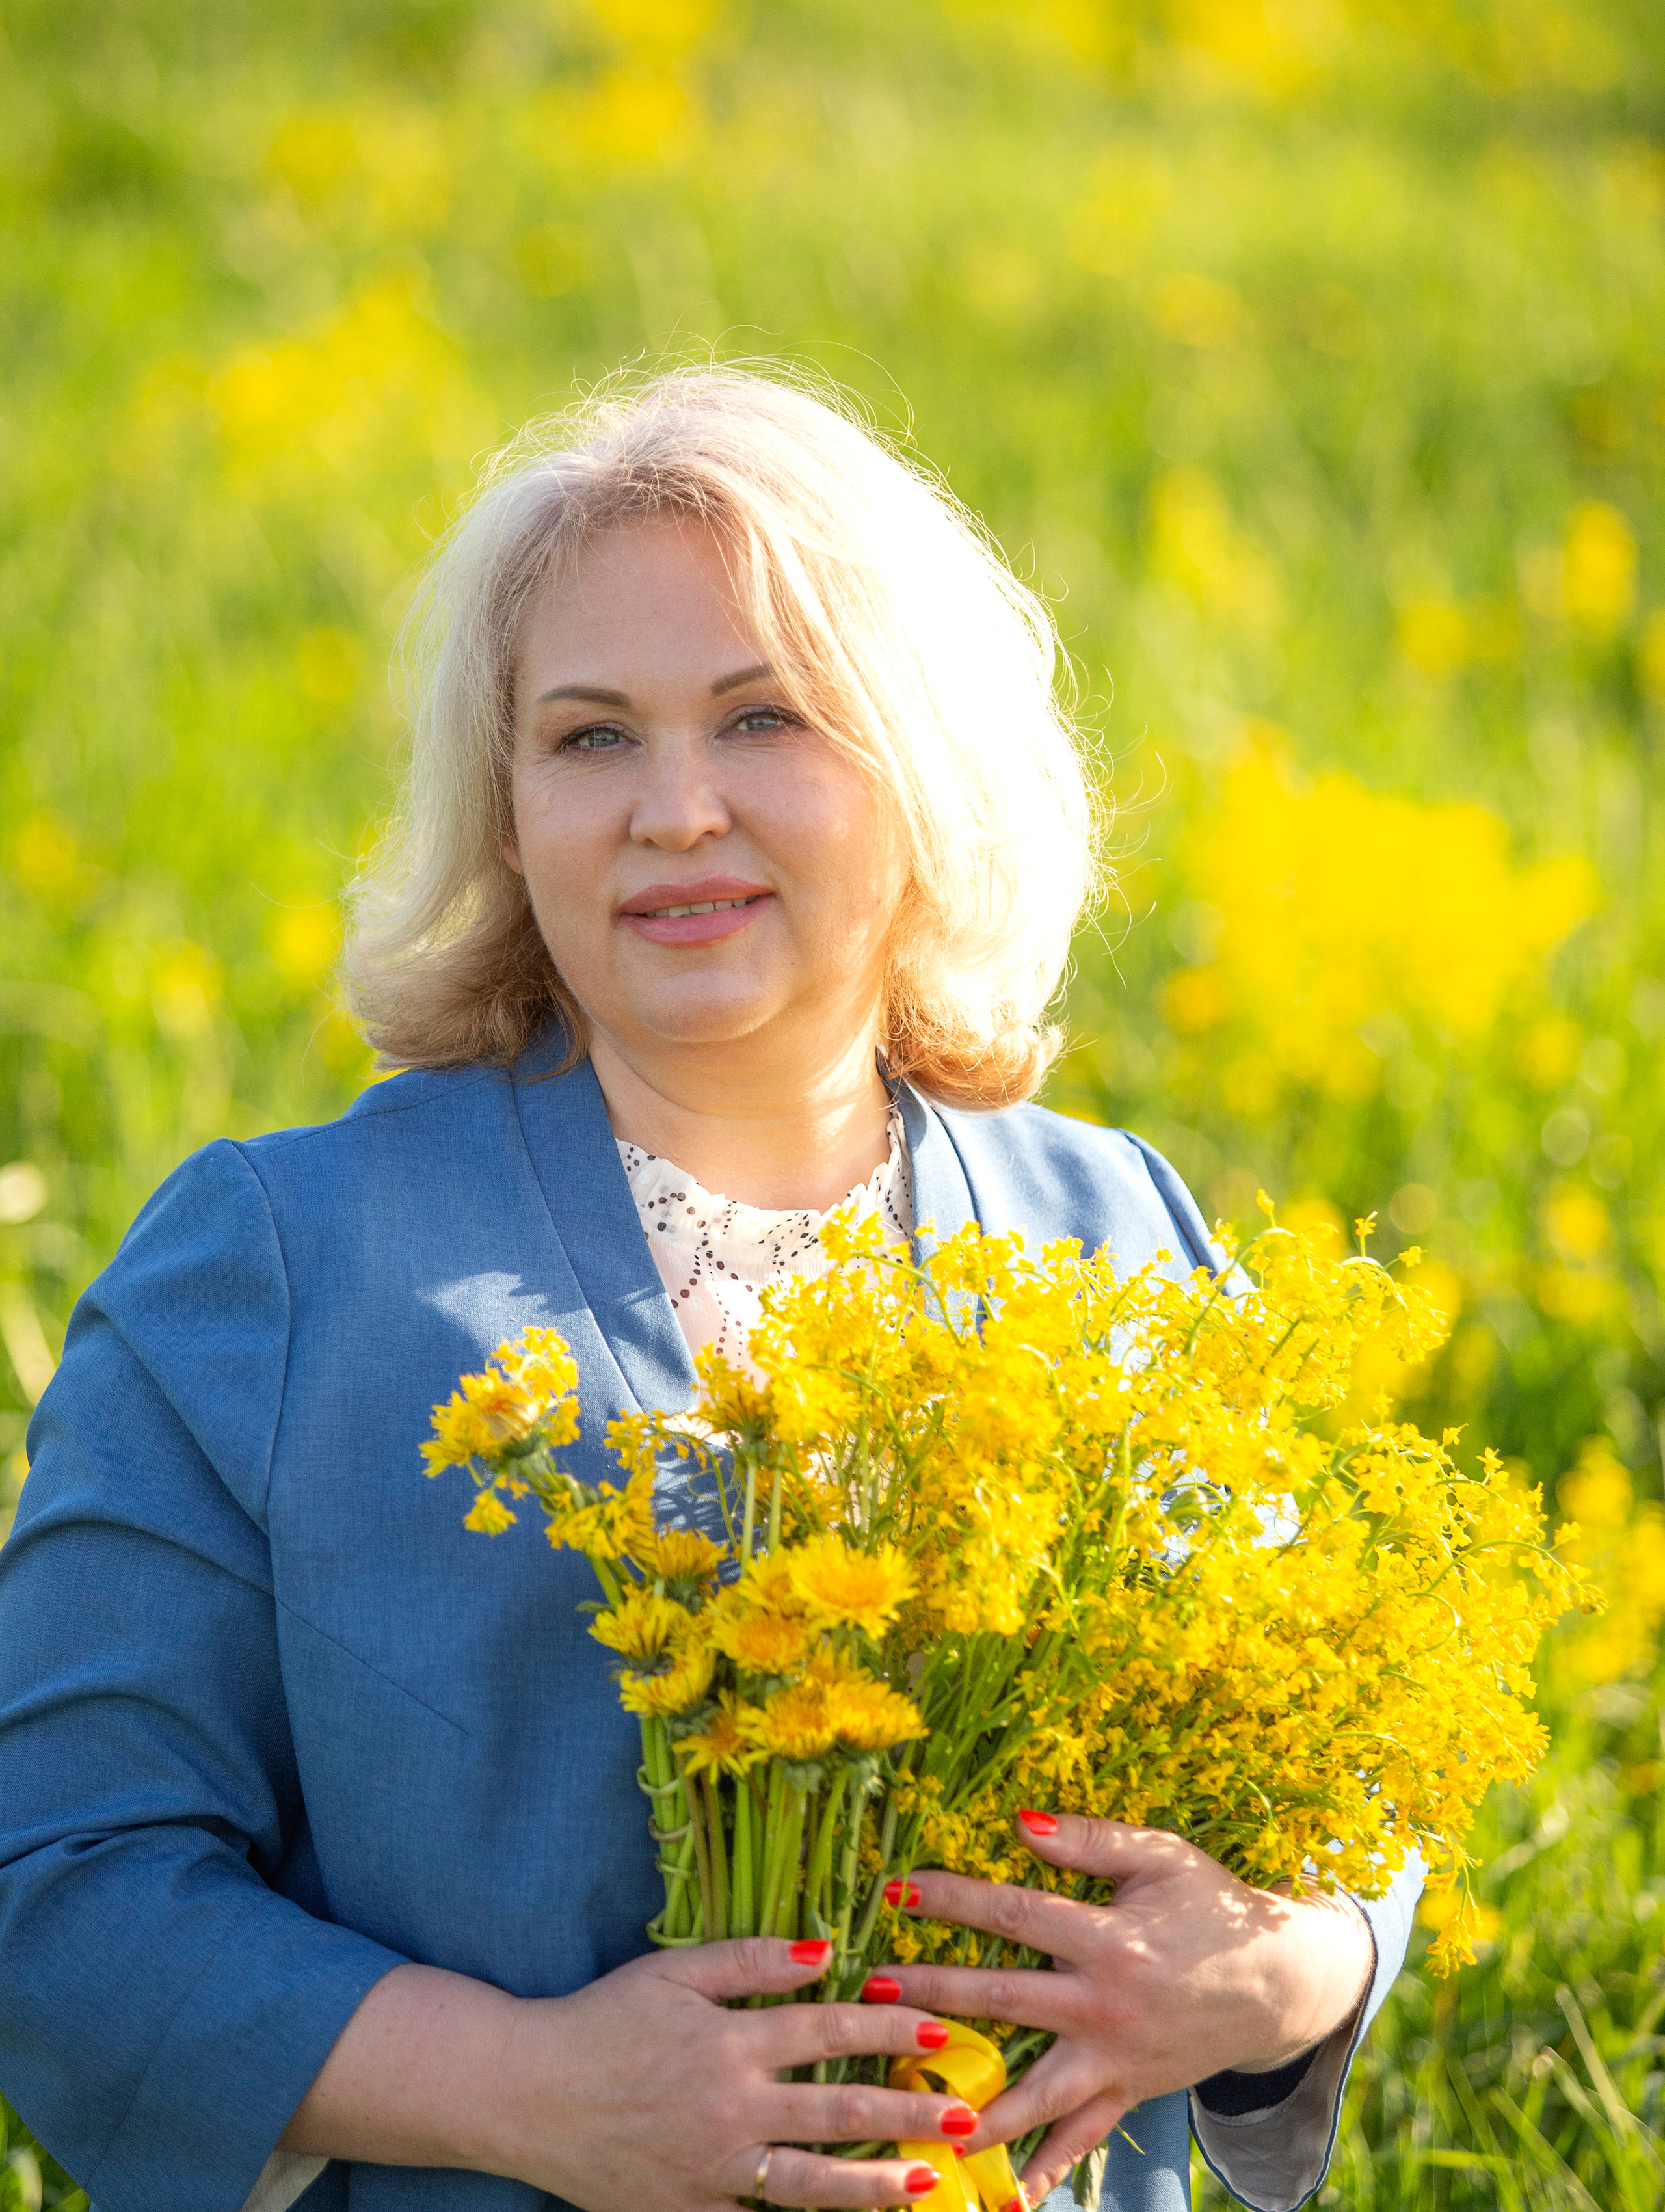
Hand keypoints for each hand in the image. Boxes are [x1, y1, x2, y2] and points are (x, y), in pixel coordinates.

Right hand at [493, 1934, 984, 2209]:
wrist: (527, 2093)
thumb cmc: (604, 2019)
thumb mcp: (673, 1970)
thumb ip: (752, 1959)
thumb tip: (827, 1951)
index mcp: (730, 2042)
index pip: (830, 2029)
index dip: (891, 2025)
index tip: (941, 2027)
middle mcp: (730, 2109)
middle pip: (837, 2109)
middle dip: (908, 2112)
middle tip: (966, 2115)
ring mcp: (712, 2170)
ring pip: (811, 2184)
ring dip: (877, 2183)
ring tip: (930, 2183)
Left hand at [876, 1812, 1373, 2206]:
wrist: (1279, 1981)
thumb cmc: (1211, 1906)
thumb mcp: (1160, 1856)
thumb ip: (1089, 1841)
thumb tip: (1019, 1823)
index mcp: (1108, 1939)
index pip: (1012, 1914)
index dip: (951, 1899)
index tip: (895, 1891)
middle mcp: (1105, 2005)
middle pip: (1004, 2000)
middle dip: (934, 1995)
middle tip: (872, 1994)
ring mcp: (1115, 2059)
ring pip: (1033, 2092)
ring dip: (971, 2101)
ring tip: (914, 2111)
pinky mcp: (1126, 2093)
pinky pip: (1078, 2140)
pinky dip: (1040, 2173)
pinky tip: (999, 2199)